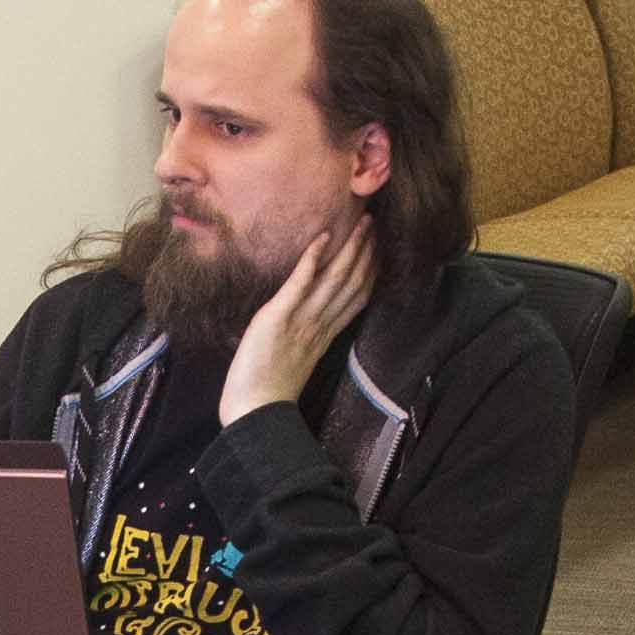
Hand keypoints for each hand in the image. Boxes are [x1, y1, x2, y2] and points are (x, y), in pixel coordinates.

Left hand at [219, 211, 372, 422]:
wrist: (254, 411)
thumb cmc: (268, 389)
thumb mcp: (296, 358)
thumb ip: (308, 336)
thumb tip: (313, 317)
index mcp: (326, 334)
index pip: (356, 297)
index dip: (371, 270)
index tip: (380, 247)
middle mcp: (319, 324)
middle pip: (352, 282)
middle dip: (366, 251)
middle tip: (375, 223)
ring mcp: (301, 320)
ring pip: (335, 278)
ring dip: (349, 248)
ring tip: (361, 222)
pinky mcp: (277, 317)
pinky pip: (299, 284)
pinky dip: (311, 259)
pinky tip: (323, 238)